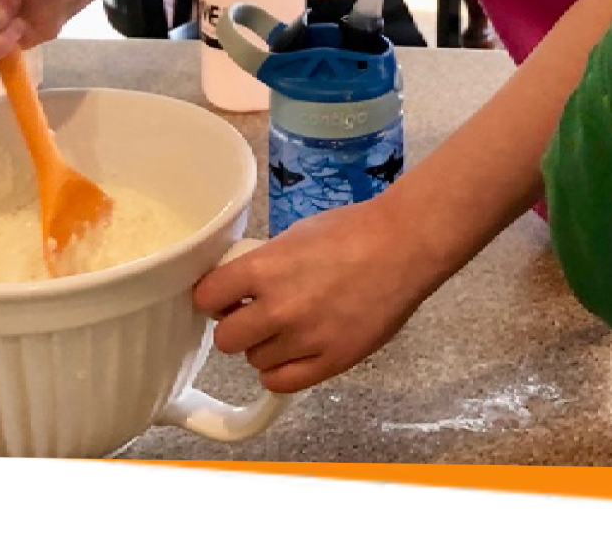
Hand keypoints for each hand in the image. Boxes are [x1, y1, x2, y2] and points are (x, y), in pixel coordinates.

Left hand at [191, 193, 438, 394]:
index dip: (213, 297)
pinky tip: (295, 351)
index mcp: (264, 268)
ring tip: (288, 328)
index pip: (206, 297)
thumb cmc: (354, 230)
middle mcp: (279, 308)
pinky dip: (282, 370)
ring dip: (265, 347)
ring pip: (255, 361)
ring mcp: (305, 339)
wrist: (405, 245)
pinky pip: (282, 382)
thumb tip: (240, 285)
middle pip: (226, 339)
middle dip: (236, 326)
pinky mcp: (332, 361)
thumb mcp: (295, 234)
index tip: (222, 297)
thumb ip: (263, 263)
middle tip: (253, 314)